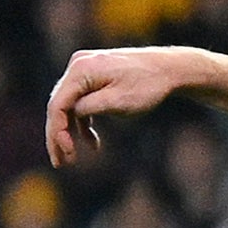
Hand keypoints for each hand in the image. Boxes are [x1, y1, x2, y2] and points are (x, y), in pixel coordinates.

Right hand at [43, 45, 197, 165]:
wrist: (171, 69)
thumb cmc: (148, 85)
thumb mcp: (117, 102)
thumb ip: (87, 108)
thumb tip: (67, 116)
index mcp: (81, 69)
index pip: (58, 105)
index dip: (57, 133)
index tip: (66, 154)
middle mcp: (78, 65)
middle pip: (59, 106)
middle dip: (59, 136)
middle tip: (61, 162)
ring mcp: (85, 69)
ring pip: (68, 106)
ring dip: (70, 132)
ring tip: (73, 157)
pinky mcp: (93, 76)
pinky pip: (80, 101)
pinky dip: (84, 121)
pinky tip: (92, 142)